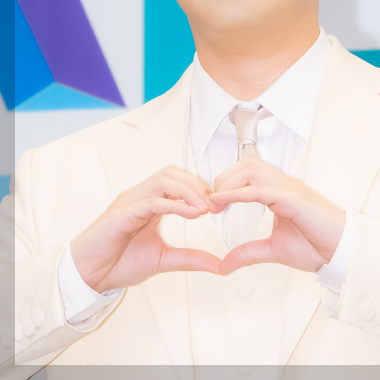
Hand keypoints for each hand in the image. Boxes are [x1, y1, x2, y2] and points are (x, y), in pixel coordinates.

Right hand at [71, 166, 219, 291]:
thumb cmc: (119, 262)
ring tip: (203, 208)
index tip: (216, 204)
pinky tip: (191, 214)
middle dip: (196, 184)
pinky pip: (151, 201)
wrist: (90, 276)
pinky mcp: (122, 214)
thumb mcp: (164, 259)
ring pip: (162, 180)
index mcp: (149, 202)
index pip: (176, 179)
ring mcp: (130, 202)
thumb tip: (218, 265)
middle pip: (171, 173)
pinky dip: (174, 204)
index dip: (198, 187)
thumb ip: (190, 258)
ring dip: (187, 190)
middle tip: (213, 204)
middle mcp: (140, 197)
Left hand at [209, 157, 345, 274]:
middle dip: (223, 178)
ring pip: (250, 169)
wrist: (342, 252)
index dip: (226, 183)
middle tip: (212, 202)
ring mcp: (288, 188)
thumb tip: (225, 264)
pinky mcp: (292, 198)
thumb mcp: (273, 249)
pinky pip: (259, 189)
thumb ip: (248, 252)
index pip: (247, 172)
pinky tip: (223, 201)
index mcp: (278, 191)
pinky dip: (237, 193)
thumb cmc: (317, 246)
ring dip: (228, 182)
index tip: (213, 204)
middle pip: (246, 164)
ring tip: (216, 202)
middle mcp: (282, 184)